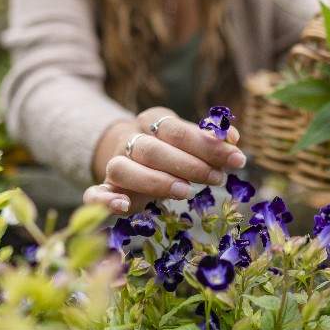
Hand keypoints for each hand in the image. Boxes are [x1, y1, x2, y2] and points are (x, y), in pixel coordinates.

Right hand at [83, 107, 246, 214]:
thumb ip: (211, 142)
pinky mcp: (104, 189)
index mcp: (152, 122)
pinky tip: (124, 207)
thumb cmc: (172, 153)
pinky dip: (104, 200)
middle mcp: (130, 141)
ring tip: (186, 192)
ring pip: (122, 168)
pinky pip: (93, 193)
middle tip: (217, 178)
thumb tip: (234, 140)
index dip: (206, 144)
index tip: (236, 158)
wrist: (132, 159)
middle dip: (188, 165)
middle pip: (152, 149)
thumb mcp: (192, 144)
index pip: (176, 129)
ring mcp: (114, 164)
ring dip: (154, 180)